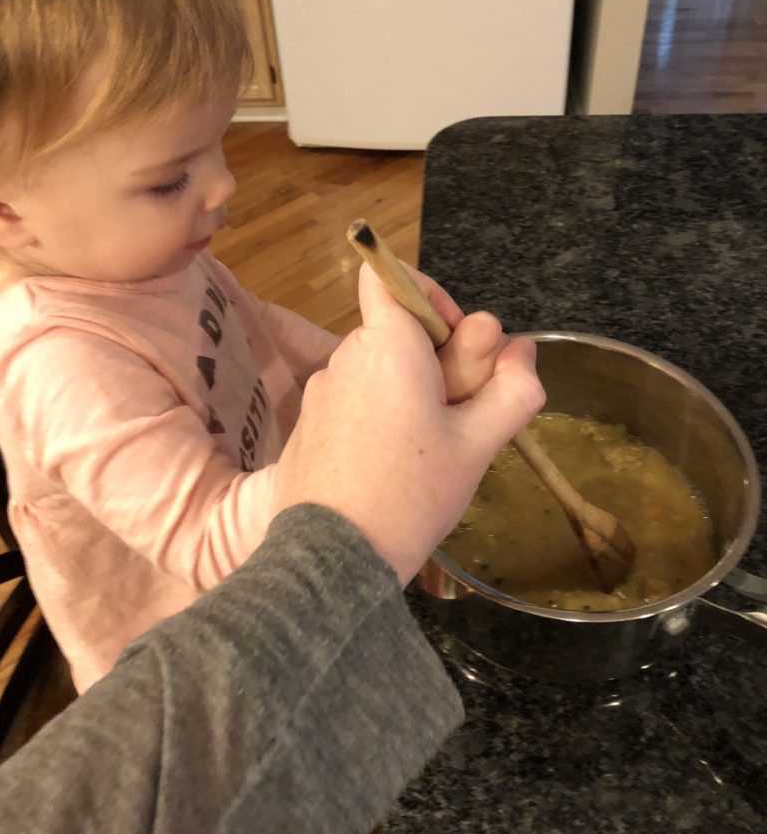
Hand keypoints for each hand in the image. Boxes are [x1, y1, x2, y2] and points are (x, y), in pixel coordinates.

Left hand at [272, 264, 544, 584]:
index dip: (430, 295)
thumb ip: (512, 390)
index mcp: (387, 345)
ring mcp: (322, 391)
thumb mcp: (478, 445)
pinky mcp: (310, 424)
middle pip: (398, 332)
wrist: (332, 558)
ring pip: (378, 370)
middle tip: (461, 415)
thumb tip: (523, 351)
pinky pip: (355, 400)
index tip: (457, 342)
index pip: (389, 275)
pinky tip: (395, 467)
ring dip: (410, 392)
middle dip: (437, 360)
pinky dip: (380, 416)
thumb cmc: (411, 493)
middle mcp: (346, 356)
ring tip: (430, 450)